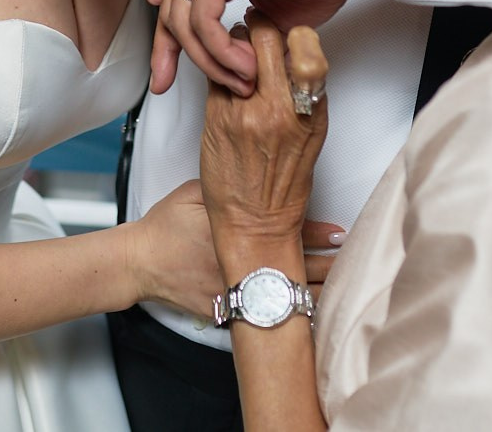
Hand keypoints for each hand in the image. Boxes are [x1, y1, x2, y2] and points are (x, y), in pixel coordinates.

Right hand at [127, 177, 341, 316]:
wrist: (139, 263)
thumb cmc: (166, 225)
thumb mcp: (198, 192)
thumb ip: (230, 185)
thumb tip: (254, 174)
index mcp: (237, 233)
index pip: (288, 233)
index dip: (318, 235)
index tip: (341, 234)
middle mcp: (240, 266)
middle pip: (294, 269)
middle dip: (326, 266)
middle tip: (352, 261)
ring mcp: (234, 294)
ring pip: (283, 300)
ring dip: (312, 293)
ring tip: (341, 288)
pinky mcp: (226, 314)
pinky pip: (262, 318)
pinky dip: (284, 317)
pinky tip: (305, 315)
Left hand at [152, 0, 364, 95]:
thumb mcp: (270, 13)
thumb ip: (243, 34)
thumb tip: (233, 68)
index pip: (173, 3)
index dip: (166, 44)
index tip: (164, 78)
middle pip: (170, 13)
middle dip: (176, 57)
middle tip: (190, 86)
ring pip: (183, 21)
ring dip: (211, 61)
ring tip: (243, 80)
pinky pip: (203, 20)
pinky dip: (221, 51)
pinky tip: (245, 65)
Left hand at [201, 15, 330, 265]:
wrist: (254, 223)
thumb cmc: (284, 183)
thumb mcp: (312, 134)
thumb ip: (305, 92)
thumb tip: (293, 53)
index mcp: (309, 110)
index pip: (305, 45)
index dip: (294, 31)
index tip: (288, 32)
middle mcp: (277, 108)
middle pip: (263, 36)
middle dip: (258, 26)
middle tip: (254, 28)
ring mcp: (242, 112)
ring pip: (231, 49)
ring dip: (233, 46)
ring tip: (237, 58)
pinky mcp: (214, 118)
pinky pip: (213, 75)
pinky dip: (217, 71)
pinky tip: (224, 81)